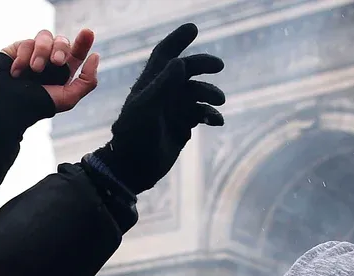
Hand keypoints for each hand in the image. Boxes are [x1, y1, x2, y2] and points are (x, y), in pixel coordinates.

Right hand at [1, 28, 99, 112]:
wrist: (7, 103)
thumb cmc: (39, 104)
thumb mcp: (69, 98)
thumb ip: (88, 80)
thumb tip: (95, 56)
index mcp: (64, 71)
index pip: (77, 52)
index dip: (83, 42)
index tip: (87, 32)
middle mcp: (50, 60)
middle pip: (63, 41)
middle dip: (61, 48)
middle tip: (56, 62)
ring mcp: (34, 53)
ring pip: (45, 36)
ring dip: (42, 52)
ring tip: (35, 69)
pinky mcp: (18, 49)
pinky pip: (27, 42)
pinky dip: (24, 57)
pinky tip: (17, 72)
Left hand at [92, 23, 224, 194]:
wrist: (134, 168)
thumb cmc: (134, 137)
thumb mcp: (146, 109)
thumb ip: (163, 85)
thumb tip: (180, 63)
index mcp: (150, 84)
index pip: (164, 55)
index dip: (177, 40)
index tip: (193, 28)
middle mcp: (163, 92)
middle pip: (187, 70)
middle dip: (203, 65)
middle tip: (219, 65)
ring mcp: (174, 108)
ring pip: (198, 92)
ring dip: (210, 93)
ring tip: (219, 101)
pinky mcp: (183, 125)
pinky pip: (202, 113)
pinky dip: (211, 114)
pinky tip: (217, 120)